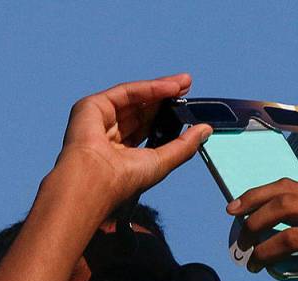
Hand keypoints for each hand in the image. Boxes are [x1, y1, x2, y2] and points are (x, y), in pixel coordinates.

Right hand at [57, 74, 211, 208]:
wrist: (96, 179)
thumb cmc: (124, 179)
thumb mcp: (162, 161)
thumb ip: (184, 146)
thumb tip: (206, 130)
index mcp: (121, 152)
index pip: (147, 127)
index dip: (167, 115)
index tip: (188, 105)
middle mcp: (108, 135)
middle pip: (142, 109)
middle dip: (166, 98)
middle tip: (188, 86)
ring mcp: (98, 119)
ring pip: (135, 98)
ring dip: (161, 89)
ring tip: (184, 83)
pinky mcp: (91, 106)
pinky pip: (126, 92)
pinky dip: (149, 88)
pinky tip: (169, 87)